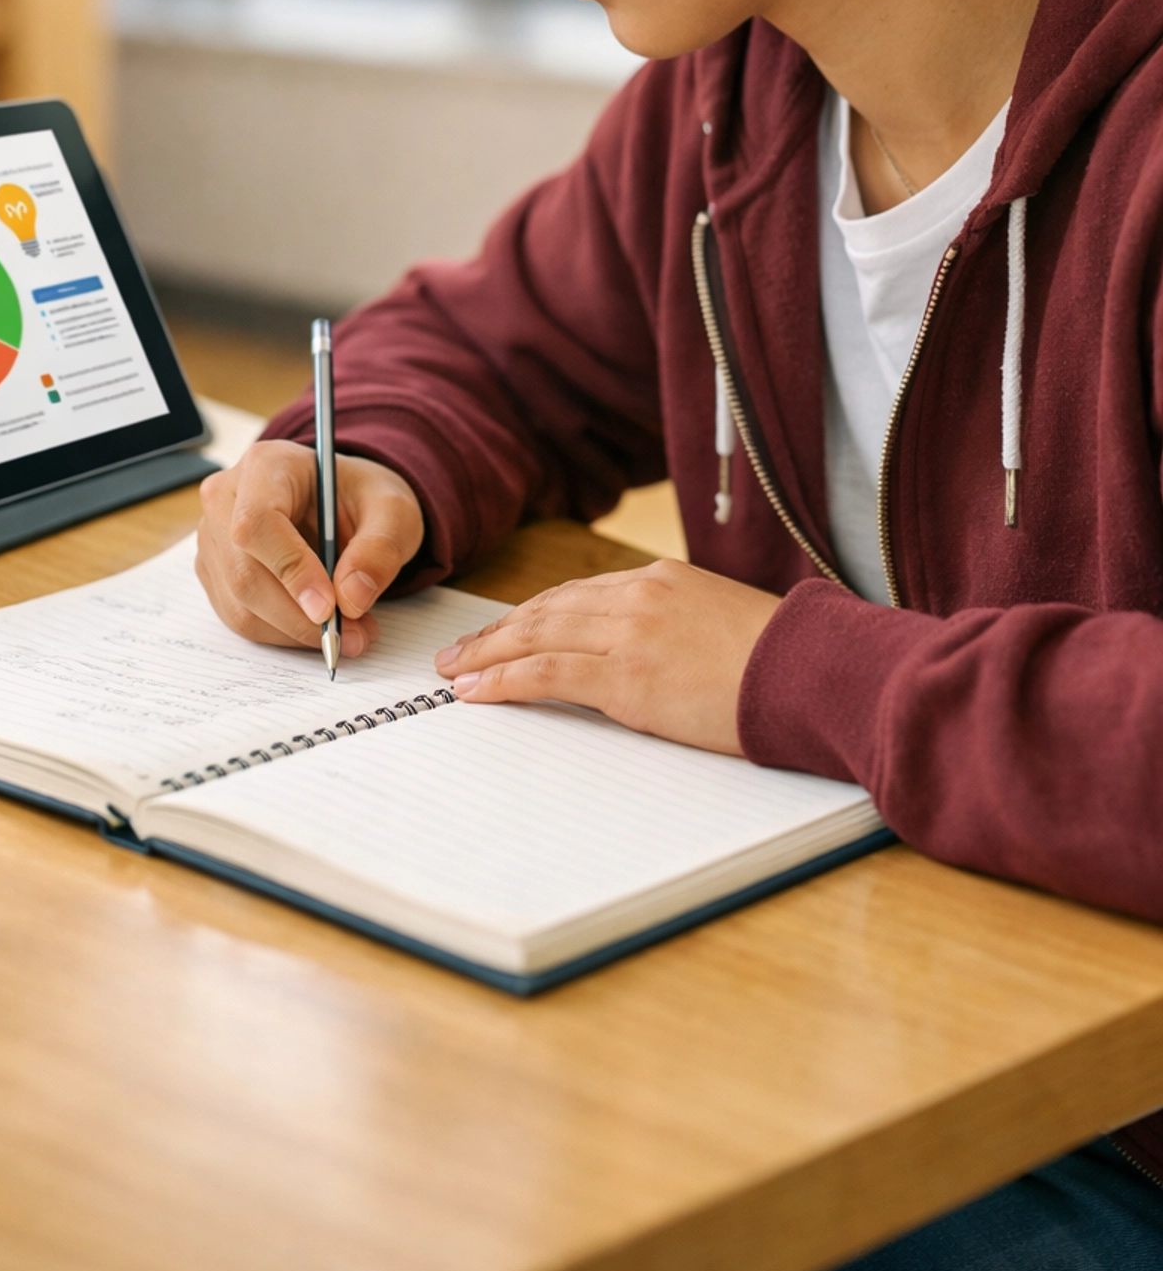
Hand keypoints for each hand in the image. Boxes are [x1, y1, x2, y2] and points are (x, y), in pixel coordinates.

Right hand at [196, 439, 423, 657]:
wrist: (342, 504)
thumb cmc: (361, 498)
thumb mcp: (393, 511)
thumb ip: (380, 549)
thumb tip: (352, 598)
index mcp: (267, 466)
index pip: (257, 522)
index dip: (290, 570)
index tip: (329, 608)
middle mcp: (227, 499)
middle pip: (244, 572)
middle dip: (300, 616)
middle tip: (353, 633)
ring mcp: (215, 538)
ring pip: (241, 605)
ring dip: (296, 632)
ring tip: (349, 630)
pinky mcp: (217, 573)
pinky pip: (241, 618)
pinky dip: (284, 634)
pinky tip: (319, 625)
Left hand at [434, 560, 781, 755]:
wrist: (815, 673)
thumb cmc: (785, 663)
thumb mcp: (724, 626)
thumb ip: (677, 629)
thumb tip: (648, 657)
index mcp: (663, 580)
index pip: (579, 594)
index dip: (533, 615)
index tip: (505, 630)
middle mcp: (639, 596)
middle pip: (547, 609)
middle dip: (498, 632)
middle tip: (460, 651)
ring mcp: (631, 633)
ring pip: (537, 635)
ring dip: (487, 655)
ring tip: (455, 672)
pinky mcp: (628, 677)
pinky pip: (547, 673)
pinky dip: (505, 680)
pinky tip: (477, 690)